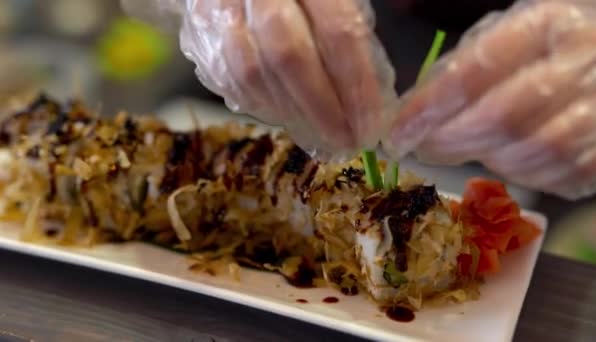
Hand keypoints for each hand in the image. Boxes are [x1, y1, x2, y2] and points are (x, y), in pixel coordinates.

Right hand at [123, 0, 397, 157]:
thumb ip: (362, 23)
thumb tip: (380, 95)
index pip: (338, 32)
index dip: (358, 86)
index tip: (372, 124)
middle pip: (288, 56)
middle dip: (321, 109)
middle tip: (346, 142)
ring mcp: (220, 8)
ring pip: (250, 72)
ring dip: (290, 113)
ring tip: (319, 134)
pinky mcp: (197, 29)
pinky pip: (225, 77)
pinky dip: (259, 104)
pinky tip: (285, 116)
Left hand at [384, 0, 595, 199]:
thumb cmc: (556, 43)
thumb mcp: (512, 32)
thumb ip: (465, 67)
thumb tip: (416, 114)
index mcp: (549, 22)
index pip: (474, 72)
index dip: (429, 110)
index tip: (398, 134)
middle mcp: (585, 61)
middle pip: (501, 120)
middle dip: (451, 142)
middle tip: (425, 149)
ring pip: (530, 154)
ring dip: (488, 160)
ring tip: (474, 149)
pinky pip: (561, 177)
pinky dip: (526, 176)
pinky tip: (512, 160)